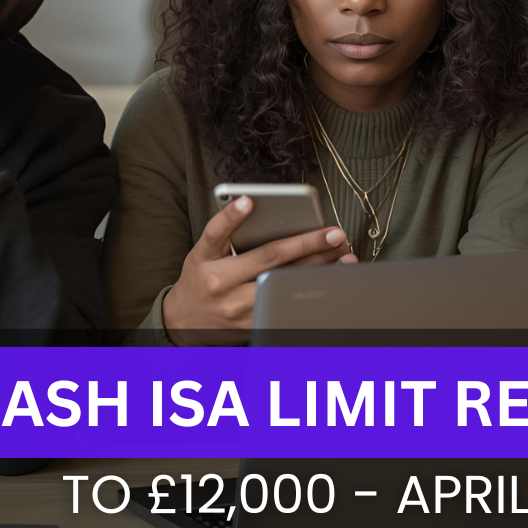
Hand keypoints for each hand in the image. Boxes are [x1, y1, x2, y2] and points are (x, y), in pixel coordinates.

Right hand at [162, 196, 356, 344]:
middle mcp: (224, 288)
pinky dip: (309, 293)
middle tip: (334, 234)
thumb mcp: (201, 252)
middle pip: (270, 262)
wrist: (184, 322)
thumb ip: (223, 230)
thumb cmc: (198, 280)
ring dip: (317, 270)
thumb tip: (249, 204)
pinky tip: (331, 283)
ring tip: (342, 257)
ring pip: (285, 285)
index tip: (249, 201)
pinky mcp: (254, 326)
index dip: (233, 218)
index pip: (221, 236)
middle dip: (306, 245)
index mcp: (209, 265)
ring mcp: (240, 311)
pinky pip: (287, 306)